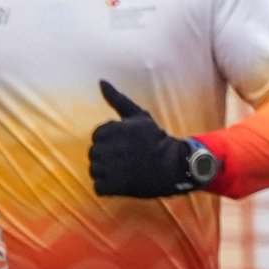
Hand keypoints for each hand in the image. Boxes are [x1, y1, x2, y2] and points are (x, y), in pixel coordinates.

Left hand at [89, 83, 196, 197]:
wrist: (174, 165)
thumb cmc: (156, 138)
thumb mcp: (139, 115)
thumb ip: (117, 99)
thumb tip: (100, 81)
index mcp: (112, 130)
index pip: (97, 136)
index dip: (110, 140)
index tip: (125, 144)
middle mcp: (107, 149)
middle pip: (93, 154)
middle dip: (107, 156)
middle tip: (126, 158)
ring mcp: (109, 169)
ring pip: (94, 170)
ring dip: (106, 172)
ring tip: (124, 170)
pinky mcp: (113, 186)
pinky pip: (98, 187)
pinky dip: (108, 187)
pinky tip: (122, 182)